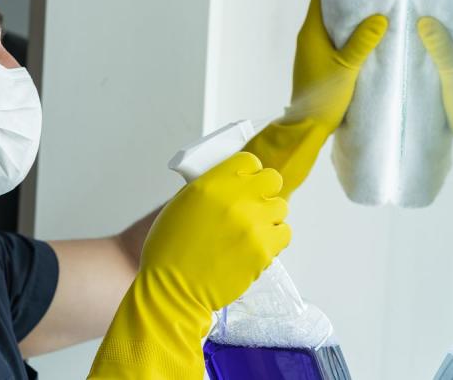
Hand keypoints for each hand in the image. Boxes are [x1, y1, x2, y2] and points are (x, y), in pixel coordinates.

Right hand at [89, 152, 288, 377]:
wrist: (174, 290)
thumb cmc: (169, 250)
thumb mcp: (182, 205)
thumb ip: (210, 190)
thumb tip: (232, 185)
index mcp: (212, 184)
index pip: (249, 162)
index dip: (247, 174)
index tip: (244, 185)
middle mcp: (236, 199)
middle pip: (272, 180)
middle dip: (264, 192)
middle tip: (252, 207)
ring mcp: (253, 224)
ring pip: (280, 208)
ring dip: (268, 218)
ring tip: (251, 232)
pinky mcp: (264, 250)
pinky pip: (283, 234)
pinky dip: (273, 240)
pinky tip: (255, 247)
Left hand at [243, 0, 386, 196]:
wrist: (307, 126)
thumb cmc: (324, 96)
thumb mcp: (347, 67)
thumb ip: (363, 42)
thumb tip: (380, 17)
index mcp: (310, 32)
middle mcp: (307, 39)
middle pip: (327, 11)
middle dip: (349, 3)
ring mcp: (311, 52)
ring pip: (332, 29)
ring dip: (350, 23)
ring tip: (376, 15)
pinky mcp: (318, 65)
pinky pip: (334, 44)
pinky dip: (348, 39)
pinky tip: (368, 42)